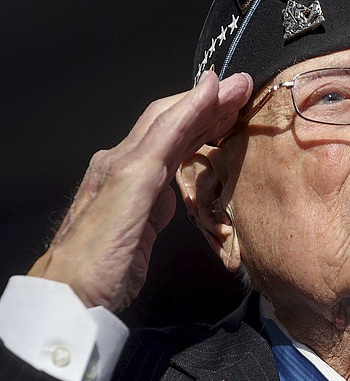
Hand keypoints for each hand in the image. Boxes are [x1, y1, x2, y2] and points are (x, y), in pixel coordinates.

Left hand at [27, 71, 253, 311]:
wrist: (76, 297)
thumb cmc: (102, 250)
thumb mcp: (132, 190)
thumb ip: (163, 145)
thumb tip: (192, 108)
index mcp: (124, 159)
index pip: (169, 117)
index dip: (202, 98)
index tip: (235, 83)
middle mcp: (126, 165)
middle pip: (170, 124)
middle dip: (207, 105)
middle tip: (242, 91)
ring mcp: (134, 188)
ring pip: (172, 143)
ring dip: (202, 124)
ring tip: (232, 113)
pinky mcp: (143, 211)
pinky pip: (170, 169)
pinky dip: (192, 150)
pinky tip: (205, 149)